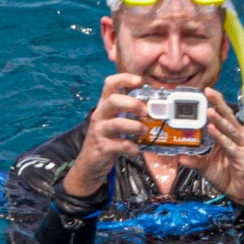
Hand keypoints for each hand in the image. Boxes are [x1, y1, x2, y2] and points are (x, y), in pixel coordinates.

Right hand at [61, 72, 147, 197]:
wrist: (90, 163)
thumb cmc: (107, 139)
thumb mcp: (114, 121)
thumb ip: (127, 111)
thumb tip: (152, 105)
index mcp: (104, 105)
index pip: (109, 84)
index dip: (124, 79)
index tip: (139, 81)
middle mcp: (100, 115)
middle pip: (112, 100)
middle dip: (132, 104)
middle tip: (145, 111)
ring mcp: (100, 132)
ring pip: (116, 124)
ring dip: (135, 126)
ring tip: (144, 131)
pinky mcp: (103, 148)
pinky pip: (119, 145)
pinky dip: (132, 147)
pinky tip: (137, 150)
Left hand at [189, 88, 243, 207]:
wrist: (242, 193)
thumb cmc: (228, 176)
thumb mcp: (206, 167)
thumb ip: (194, 161)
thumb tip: (179, 157)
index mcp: (229, 136)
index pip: (223, 116)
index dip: (216, 103)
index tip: (205, 92)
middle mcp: (237, 137)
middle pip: (228, 116)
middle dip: (218, 103)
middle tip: (208, 91)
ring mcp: (241, 146)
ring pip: (229, 128)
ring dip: (219, 119)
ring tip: (209, 110)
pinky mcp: (242, 156)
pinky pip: (229, 145)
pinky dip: (221, 137)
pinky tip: (212, 130)